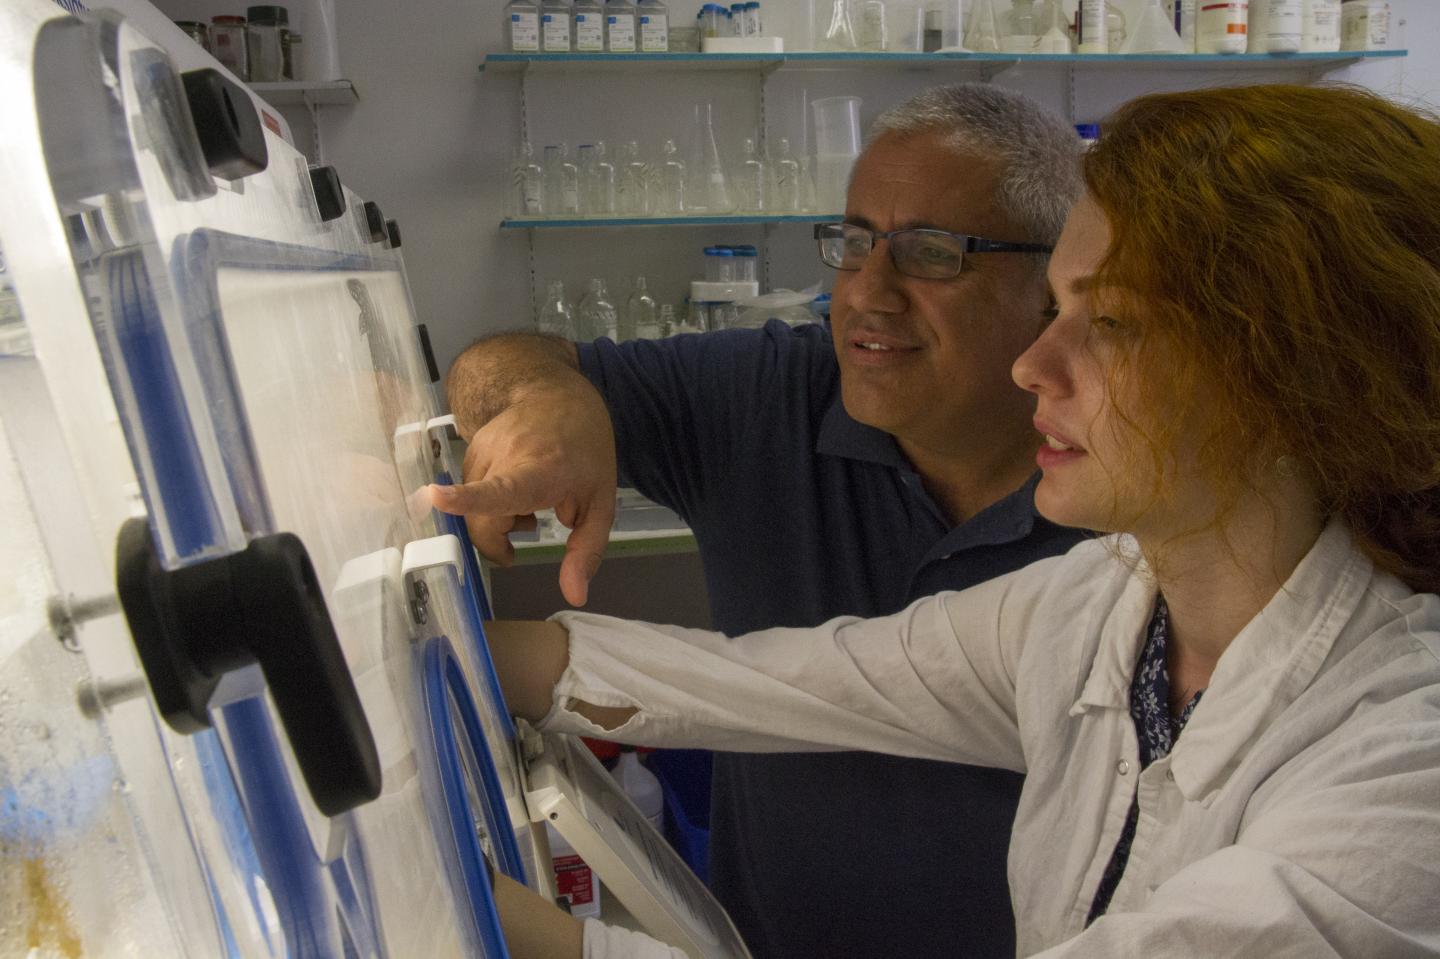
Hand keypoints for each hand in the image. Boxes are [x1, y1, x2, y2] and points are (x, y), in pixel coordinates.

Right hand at [431, 383, 615, 606]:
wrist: (559, 394)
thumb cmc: (586, 450)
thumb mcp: (601, 503)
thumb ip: (586, 550)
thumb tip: (574, 595)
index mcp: (537, 471)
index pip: (498, 489)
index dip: (467, 498)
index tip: (436, 498)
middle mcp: (502, 457)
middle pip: (480, 519)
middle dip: (499, 540)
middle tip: (529, 532)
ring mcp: (481, 449)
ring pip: (472, 509)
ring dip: (496, 518)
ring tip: (528, 502)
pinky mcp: (470, 447)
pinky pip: (470, 489)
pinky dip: (488, 500)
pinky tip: (513, 487)